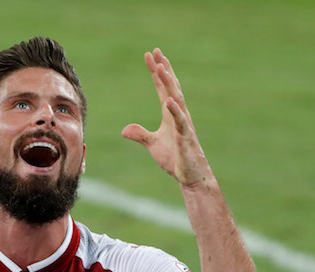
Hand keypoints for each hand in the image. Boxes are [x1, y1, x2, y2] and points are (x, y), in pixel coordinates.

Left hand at [122, 49, 212, 188]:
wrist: (190, 176)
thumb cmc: (175, 159)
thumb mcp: (153, 145)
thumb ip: (140, 134)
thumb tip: (124, 130)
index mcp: (170, 114)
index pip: (162, 88)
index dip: (156, 72)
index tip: (150, 55)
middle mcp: (178, 115)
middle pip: (170, 87)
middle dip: (163, 69)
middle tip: (156, 52)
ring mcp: (183, 125)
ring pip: (176, 99)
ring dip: (168, 84)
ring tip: (161, 68)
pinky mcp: (186, 138)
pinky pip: (180, 122)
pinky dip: (175, 111)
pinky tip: (168, 100)